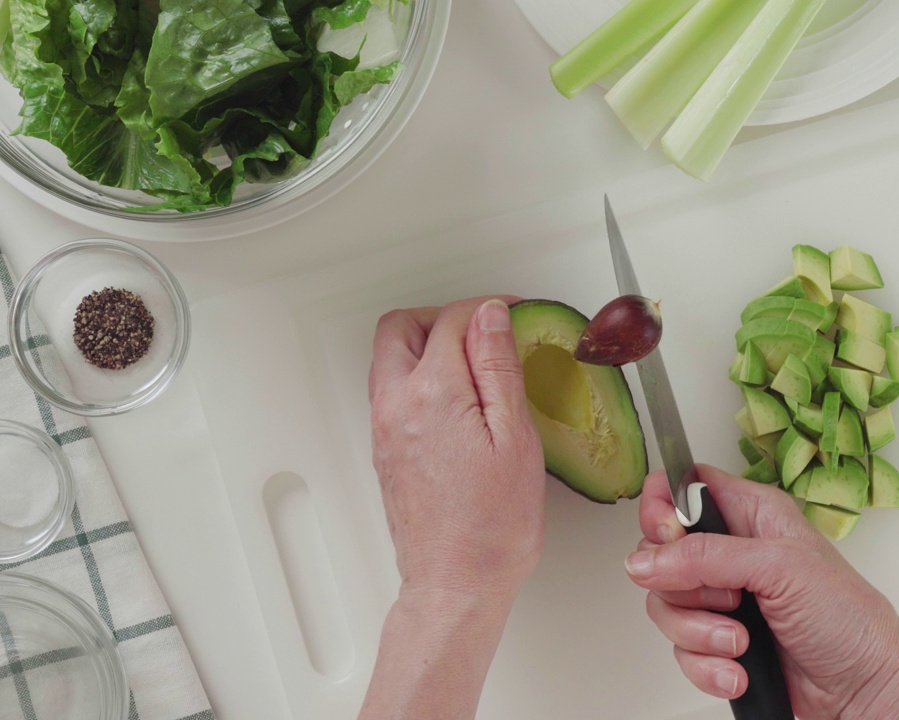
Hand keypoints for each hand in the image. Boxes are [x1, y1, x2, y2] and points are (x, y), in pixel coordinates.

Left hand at [370, 297, 545, 599]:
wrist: (455, 584)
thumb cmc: (491, 527)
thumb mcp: (514, 437)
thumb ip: (498, 368)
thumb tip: (490, 317)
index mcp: (431, 395)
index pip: (452, 321)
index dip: (489, 308)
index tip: (515, 314)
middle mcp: (395, 407)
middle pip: (402, 328)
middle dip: (443, 317)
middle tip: (483, 330)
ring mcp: (384, 431)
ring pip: (391, 359)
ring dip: (427, 346)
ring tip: (474, 363)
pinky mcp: (385, 453)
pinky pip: (393, 392)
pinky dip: (421, 378)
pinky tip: (458, 400)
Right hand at [626, 466, 898, 719]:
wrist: (862, 690)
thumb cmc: (849, 620)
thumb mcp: (780, 568)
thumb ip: (707, 556)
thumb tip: (648, 559)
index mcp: (752, 514)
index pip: (684, 488)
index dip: (662, 507)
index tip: (667, 535)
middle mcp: (733, 553)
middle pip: (662, 553)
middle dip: (683, 586)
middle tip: (726, 597)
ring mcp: (723, 600)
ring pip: (666, 606)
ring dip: (699, 633)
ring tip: (740, 641)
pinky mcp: (718, 643)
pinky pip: (681, 650)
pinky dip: (707, 666)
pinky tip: (739, 669)